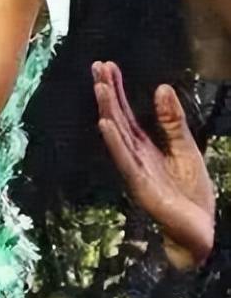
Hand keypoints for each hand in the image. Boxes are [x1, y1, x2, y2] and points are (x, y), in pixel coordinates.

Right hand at [92, 60, 215, 269]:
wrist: (200, 231)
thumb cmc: (192, 195)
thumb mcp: (186, 150)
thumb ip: (173, 122)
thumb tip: (161, 87)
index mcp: (144, 146)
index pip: (126, 112)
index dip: (116, 89)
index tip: (106, 66)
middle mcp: (134, 154)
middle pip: (117, 118)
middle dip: (107, 93)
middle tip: (97, 66)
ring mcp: (134, 169)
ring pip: (117, 135)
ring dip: (107, 110)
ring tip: (100, 87)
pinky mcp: (140, 185)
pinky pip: (124, 160)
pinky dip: (114, 142)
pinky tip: (105, 123)